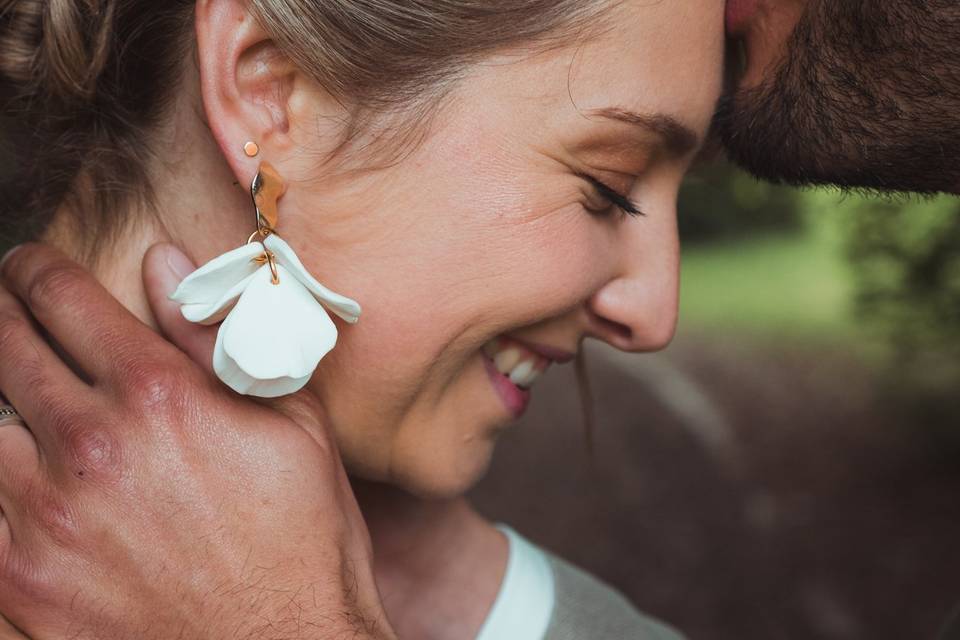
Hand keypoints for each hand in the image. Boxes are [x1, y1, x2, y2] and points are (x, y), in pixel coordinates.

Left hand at [0, 243, 394, 639]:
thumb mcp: (291, 424)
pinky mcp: (20, 583)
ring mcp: (43, 517)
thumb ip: (217, 337)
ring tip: (22, 399)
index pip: (63, 299)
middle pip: (4, 348)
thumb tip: (164, 264)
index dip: (37, 270)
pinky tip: (21, 476)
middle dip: (1, 313)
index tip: (30, 267)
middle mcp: (90, 445)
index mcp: (158, 395)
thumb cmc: (301, 537)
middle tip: (7, 308)